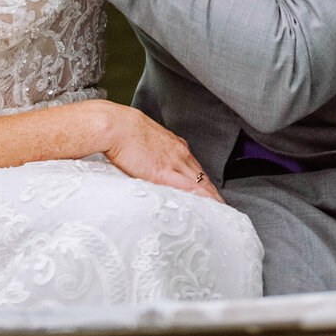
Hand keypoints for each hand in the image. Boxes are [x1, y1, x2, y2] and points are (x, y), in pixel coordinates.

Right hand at [93, 101, 224, 202]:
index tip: (208, 191)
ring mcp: (174, 162)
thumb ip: (152, 150)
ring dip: (211, 197)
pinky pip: (189, 188)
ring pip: (200, 183)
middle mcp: (179, 152)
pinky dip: (202, 198)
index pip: (195, 166)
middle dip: (212, 192)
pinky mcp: (164, 173)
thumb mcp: (145, 138)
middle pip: (202, 176)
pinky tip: (210, 206)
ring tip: (219, 210)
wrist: (115, 125)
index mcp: (174, 144)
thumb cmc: (123, 130)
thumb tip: (148, 158)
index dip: (202, 180)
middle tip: (220, 205)